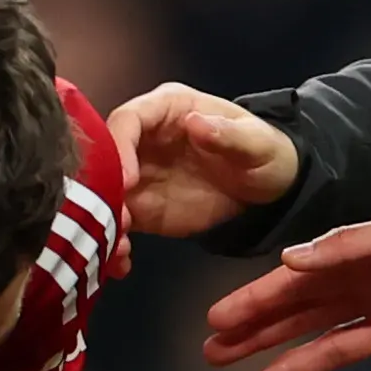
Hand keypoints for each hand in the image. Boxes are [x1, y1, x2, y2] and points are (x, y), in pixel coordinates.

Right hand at [110, 83, 297, 237]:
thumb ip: (226, 133)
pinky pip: (117, 222)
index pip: (129, 119)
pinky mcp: (141, 206)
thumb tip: (194, 122)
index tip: (128, 180)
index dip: (119, 146)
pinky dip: (114, 242)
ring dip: (103, 220)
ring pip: (104, 192)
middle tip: (116, 221)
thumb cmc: (263, 151)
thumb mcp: (255, 142)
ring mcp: (138, 173)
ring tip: (116, 248)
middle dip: (102, 189)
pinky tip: (120, 262)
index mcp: (167, 109)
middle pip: (104, 157)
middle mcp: (143, 138)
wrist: (268, 186)